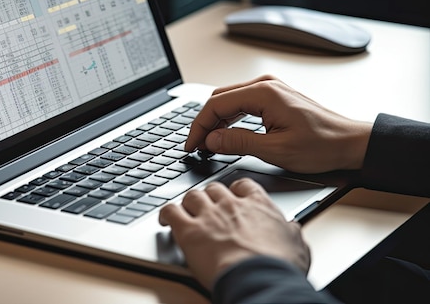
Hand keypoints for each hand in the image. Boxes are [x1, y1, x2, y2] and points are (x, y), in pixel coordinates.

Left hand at [159, 179, 309, 290]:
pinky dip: (165, 213)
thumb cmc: (278, 265)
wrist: (259, 277)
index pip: (243, 185)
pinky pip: (170, 211)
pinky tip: (164, 219)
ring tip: (186, 212)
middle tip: (208, 207)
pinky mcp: (189, 231)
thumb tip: (293, 229)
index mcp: (257, 205)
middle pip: (213, 188)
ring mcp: (208, 215)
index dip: (235, 190)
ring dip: (188, 203)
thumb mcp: (298, 245)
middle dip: (209, 196)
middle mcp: (231, 205)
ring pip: (192, 196)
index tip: (233, 196)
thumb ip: (292, 233)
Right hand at [186, 75, 372, 173]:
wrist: (350, 142)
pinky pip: (240, 103)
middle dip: (204, 123)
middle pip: (218, 99)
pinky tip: (224, 134)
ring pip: (227, 100)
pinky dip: (228, 118)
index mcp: (263, 93)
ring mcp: (268, 89)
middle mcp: (264, 85)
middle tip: (196, 146)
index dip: (199, 126)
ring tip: (207, 143)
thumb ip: (239, 143)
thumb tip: (211, 140)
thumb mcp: (276, 150)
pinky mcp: (272, 97)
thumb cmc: (322, 145)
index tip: (191, 145)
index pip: (216, 104)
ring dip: (215, 121)